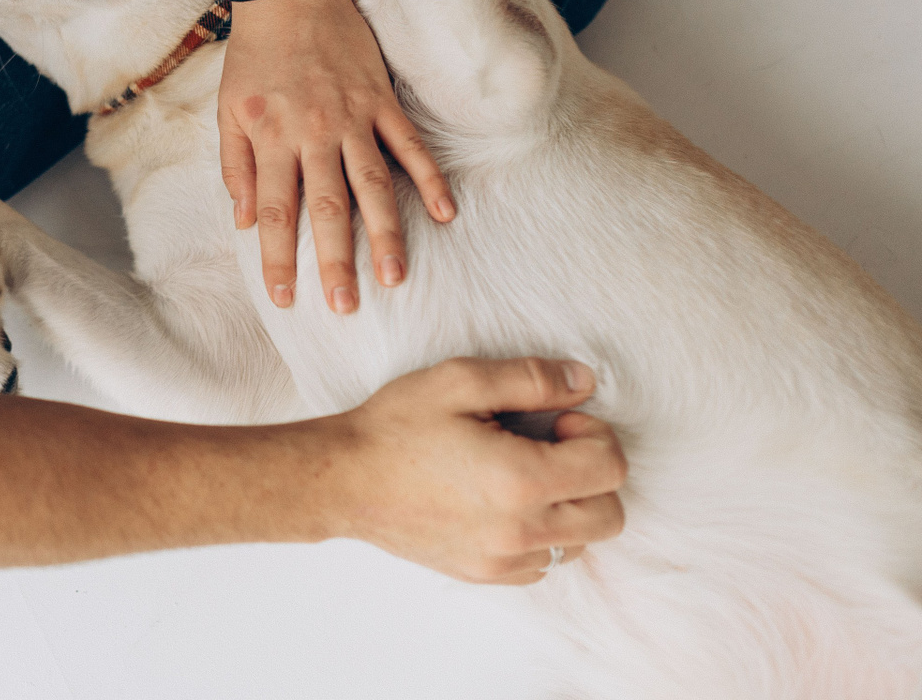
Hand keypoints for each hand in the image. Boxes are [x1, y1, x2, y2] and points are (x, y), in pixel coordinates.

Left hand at [220, 0, 454, 312]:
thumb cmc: (254, 58)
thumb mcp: (228, 110)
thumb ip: (235, 166)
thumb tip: (242, 221)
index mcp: (271, 139)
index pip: (273, 212)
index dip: (278, 258)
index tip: (285, 299)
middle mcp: (313, 134)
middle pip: (326, 208)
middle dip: (334, 260)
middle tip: (344, 305)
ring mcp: (353, 118)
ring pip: (372, 185)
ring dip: (385, 233)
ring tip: (394, 276)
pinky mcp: (382, 101)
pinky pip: (410, 145)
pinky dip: (429, 179)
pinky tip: (445, 214)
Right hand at [323, 357, 626, 583]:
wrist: (343, 479)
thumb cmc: (395, 426)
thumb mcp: (459, 381)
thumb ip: (530, 378)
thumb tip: (584, 381)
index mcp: (521, 480)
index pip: (610, 468)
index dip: (594, 433)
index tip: (558, 420)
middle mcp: (520, 531)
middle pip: (610, 514)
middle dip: (593, 472)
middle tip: (549, 446)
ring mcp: (503, 560)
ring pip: (580, 542)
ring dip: (570, 505)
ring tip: (524, 474)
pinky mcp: (485, 574)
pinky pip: (544, 562)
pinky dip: (541, 532)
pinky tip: (504, 501)